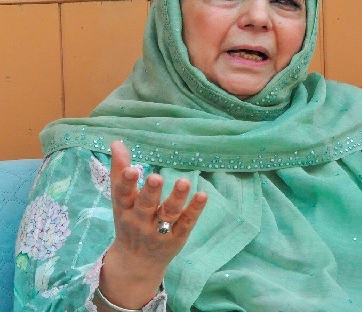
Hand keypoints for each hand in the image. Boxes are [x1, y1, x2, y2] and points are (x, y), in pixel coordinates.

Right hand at [97, 141, 207, 309]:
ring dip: (177, 198)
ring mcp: (159, 231)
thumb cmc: (129, 221)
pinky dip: (194, 210)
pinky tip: (202, 195)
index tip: (132, 170)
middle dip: (151, 192)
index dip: (127, 183)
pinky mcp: (177, 237)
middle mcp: (140, 221)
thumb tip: (117, 142)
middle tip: (157, 177)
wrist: (137, 262)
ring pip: (168, 214)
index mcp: (125, 209)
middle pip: (146, 206)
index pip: (123, 195)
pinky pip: (186, 223)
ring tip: (184, 182)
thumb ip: (119, 171)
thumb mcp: (120, 200)